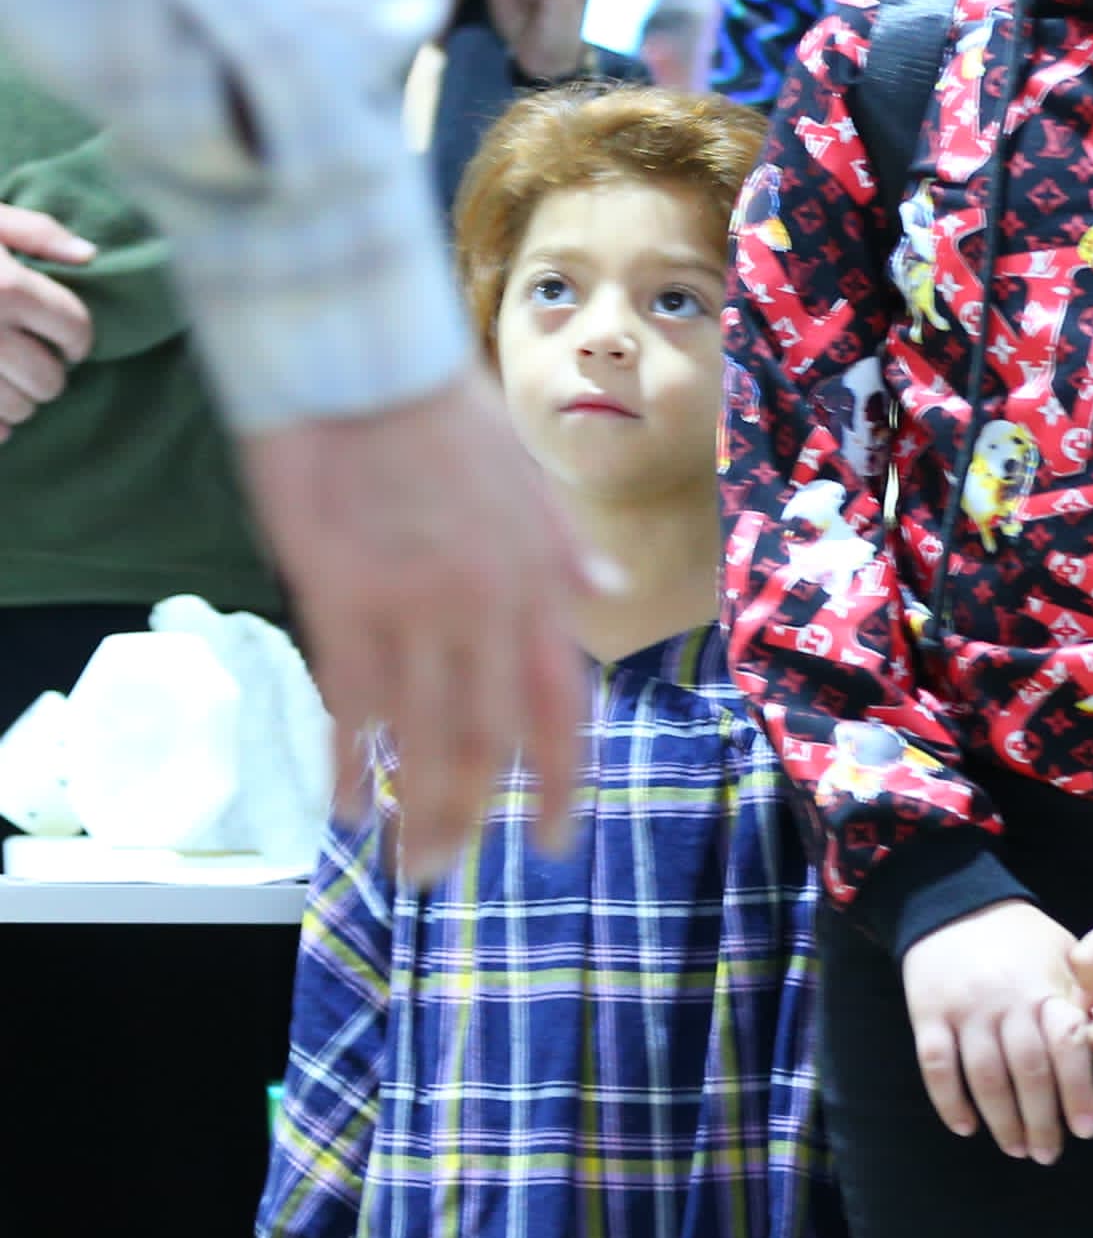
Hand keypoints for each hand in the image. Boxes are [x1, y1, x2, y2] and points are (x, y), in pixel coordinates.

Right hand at [0, 204, 96, 436]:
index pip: (74, 329)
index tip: (68, 344)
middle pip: (48, 378)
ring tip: (9, 388)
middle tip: (36, 368)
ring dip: (21, 405)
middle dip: (50, 377)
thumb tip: (88, 256)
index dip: (77, 341)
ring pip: (17, 409)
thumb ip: (36, 231)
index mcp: (5, 286)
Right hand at [240, 372, 599, 878]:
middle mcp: (487, 606)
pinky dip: (349, 761)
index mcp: (538, 582)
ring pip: (423, 734)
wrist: (365, 363)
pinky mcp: (342, 598)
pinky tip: (344, 805)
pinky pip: (351, 701)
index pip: (563, 703)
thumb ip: (565, 550)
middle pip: (491, 738)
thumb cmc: (444, 414)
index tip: (557, 835)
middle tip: (458, 874)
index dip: (562, 778)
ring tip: (411, 864)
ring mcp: (415, 608)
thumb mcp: (529, 479)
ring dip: (418, 808)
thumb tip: (605, 597)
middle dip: (478, 816)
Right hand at [900, 897, 1092, 1160]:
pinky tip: (966, 1127)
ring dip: (1001, 1120)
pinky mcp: (927, 1016)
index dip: (1078, 1091)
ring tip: (1017, 1149)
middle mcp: (1007, 1002)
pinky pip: (936, 1067)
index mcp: (1047, 988)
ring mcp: (965, 1011)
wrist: (954, 906)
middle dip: (1041, 1120)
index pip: (1067, 1045)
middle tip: (1049, 1155)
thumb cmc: (1022, 939)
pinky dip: (950, 1102)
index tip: (1087, 1129)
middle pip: (1027, 1072)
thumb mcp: (1067, 954)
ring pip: (984, 1077)